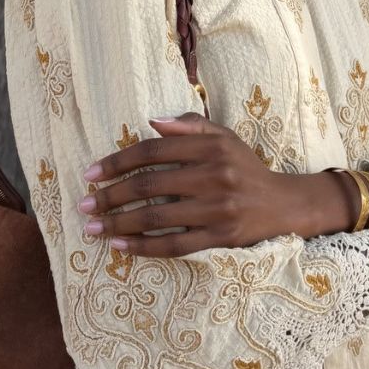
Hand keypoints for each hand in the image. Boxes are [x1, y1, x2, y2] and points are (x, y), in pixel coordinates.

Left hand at [77, 111, 293, 255]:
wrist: (283, 206)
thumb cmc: (245, 168)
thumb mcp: (224, 137)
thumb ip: (189, 126)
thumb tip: (152, 121)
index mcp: (211, 148)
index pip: (153, 151)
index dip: (118, 162)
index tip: (90, 174)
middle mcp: (214, 176)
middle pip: (149, 185)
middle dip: (110, 196)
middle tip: (84, 205)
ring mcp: (217, 210)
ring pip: (157, 217)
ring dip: (119, 224)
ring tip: (93, 229)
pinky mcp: (221, 238)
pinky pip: (175, 245)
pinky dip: (145, 247)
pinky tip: (121, 247)